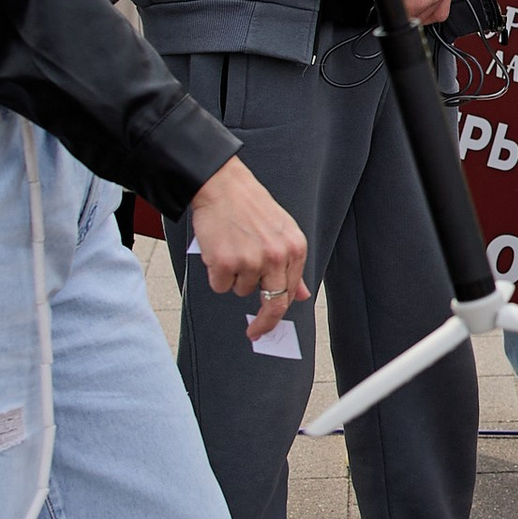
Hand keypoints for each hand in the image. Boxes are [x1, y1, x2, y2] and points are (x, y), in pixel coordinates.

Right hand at [186, 155, 309, 343]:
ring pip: (241, 291)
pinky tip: (218, 250)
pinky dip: (216, 274)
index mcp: (294, 248)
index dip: (278, 315)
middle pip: (273, 304)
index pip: (290, 293)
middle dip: (264, 323)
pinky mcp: (225, 263)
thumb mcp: (282, 231)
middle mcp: (276, 256)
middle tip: (254, 333)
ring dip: (234, 278)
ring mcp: (251, 260)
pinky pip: (220, 285)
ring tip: (231, 249)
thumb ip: (291, 265)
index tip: (269, 327)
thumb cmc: (250, 206)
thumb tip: (301, 295)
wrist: (221, 185)